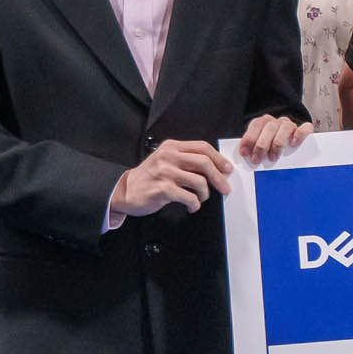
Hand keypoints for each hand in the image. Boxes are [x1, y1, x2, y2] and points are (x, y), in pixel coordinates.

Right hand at [114, 139, 233, 216]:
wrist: (125, 190)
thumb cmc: (149, 177)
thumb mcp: (166, 160)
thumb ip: (186, 160)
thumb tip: (215, 168)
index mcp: (171, 147)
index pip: (202, 147)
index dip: (219, 159)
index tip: (227, 169)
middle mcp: (168, 157)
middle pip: (204, 163)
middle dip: (219, 177)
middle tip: (224, 188)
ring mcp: (165, 172)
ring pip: (199, 182)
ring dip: (205, 194)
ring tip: (200, 198)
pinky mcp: (163, 189)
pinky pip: (189, 197)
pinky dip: (195, 204)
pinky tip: (191, 206)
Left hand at [234, 114, 312, 164]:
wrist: (292, 144)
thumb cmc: (271, 149)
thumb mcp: (260, 148)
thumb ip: (253, 149)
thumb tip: (244, 157)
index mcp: (264, 122)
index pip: (256, 125)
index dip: (249, 138)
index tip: (245, 153)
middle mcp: (277, 122)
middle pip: (269, 127)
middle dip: (261, 145)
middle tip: (256, 159)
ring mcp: (291, 125)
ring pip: (285, 127)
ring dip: (277, 143)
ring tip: (272, 158)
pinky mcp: (305, 130)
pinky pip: (304, 128)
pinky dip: (299, 135)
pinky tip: (293, 144)